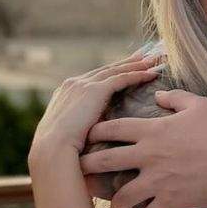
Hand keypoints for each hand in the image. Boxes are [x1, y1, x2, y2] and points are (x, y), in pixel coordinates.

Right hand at [28, 50, 160, 162]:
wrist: (52, 152)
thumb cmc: (62, 151)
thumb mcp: (72, 132)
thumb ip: (86, 122)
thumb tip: (102, 126)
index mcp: (66, 92)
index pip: (95, 77)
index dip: (114, 71)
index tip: (128, 66)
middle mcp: (73, 83)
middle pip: (107, 69)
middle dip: (128, 62)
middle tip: (145, 55)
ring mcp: (83, 84)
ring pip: (116, 70)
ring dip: (137, 65)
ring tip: (154, 61)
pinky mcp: (94, 90)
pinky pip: (121, 79)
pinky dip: (137, 75)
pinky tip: (151, 74)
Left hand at [79, 90, 206, 207]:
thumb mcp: (199, 104)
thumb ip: (173, 98)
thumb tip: (158, 95)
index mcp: (153, 131)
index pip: (111, 129)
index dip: (95, 131)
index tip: (87, 135)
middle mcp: (149, 156)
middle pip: (105, 162)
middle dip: (88, 167)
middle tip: (79, 172)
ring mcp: (159, 181)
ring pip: (122, 196)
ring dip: (117, 201)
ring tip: (116, 203)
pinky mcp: (172, 201)